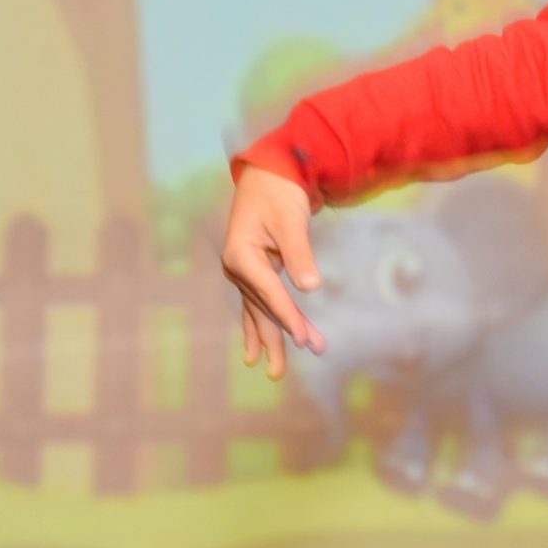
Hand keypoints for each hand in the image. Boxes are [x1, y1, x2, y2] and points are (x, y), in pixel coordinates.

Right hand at [220, 164, 324, 378]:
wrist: (268, 174)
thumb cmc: (280, 193)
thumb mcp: (291, 221)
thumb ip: (299, 254)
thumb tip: (311, 287)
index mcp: (241, 256)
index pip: (269, 293)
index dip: (289, 317)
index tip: (307, 340)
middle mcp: (236, 268)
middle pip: (261, 309)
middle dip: (280, 337)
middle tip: (288, 370)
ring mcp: (241, 272)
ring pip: (258, 311)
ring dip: (272, 338)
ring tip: (276, 372)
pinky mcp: (251, 272)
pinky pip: (255, 305)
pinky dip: (257, 327)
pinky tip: (255, 354)